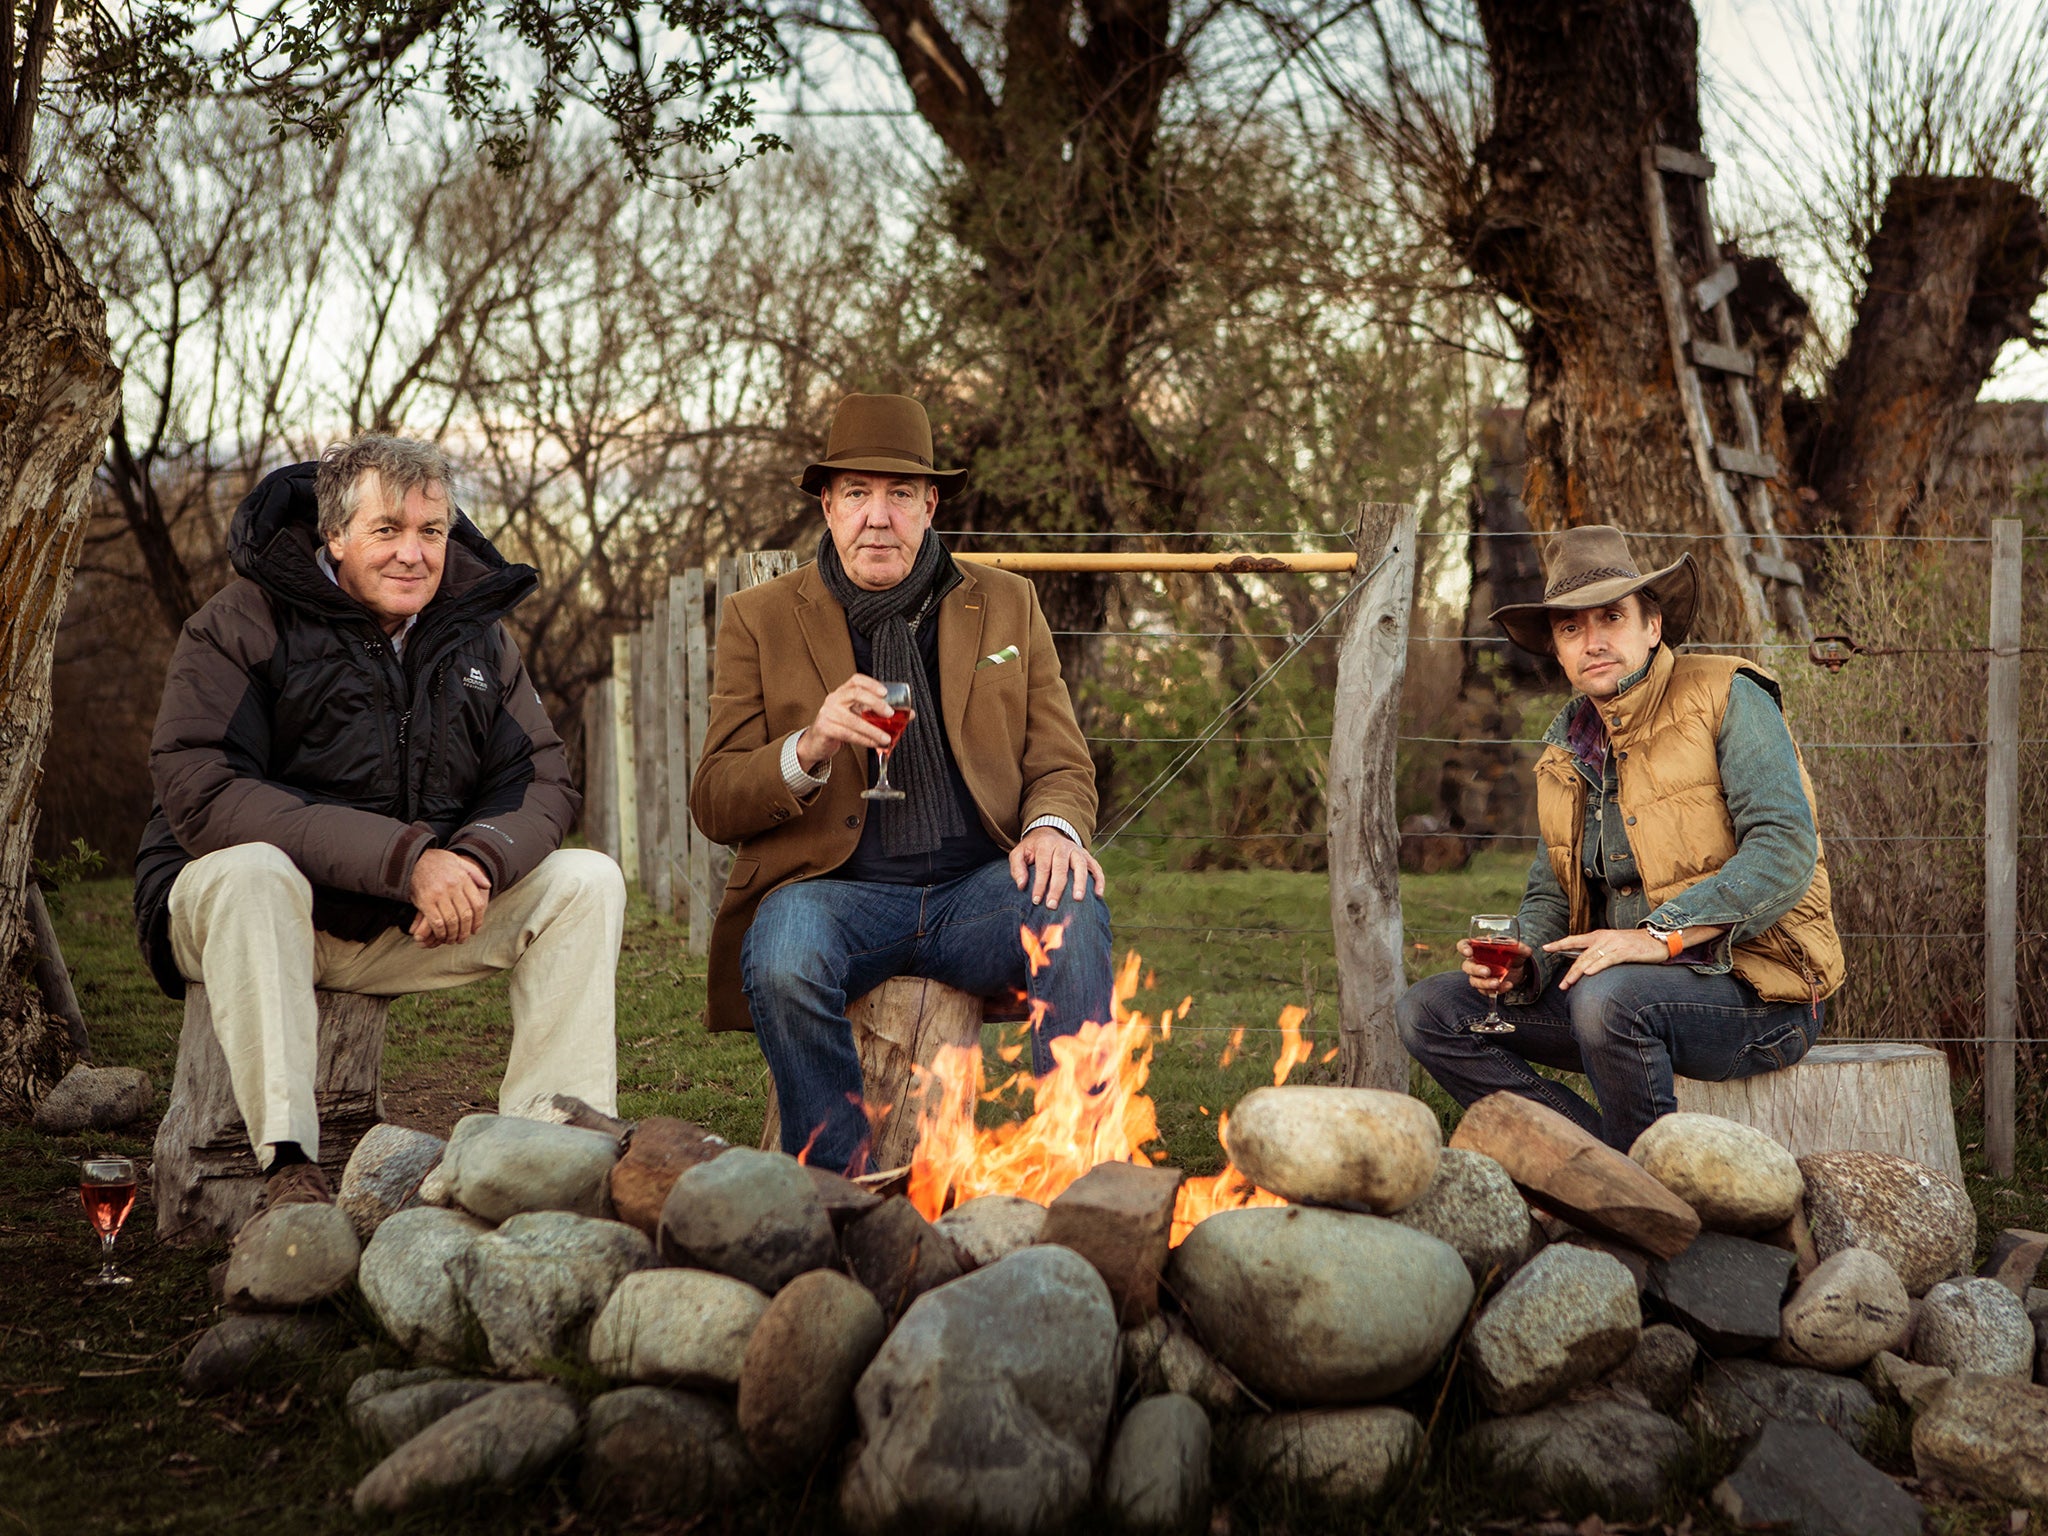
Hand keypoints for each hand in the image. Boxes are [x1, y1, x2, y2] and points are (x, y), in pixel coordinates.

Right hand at [408, 849, 490, 947]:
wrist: (412, 858)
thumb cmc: (436, 861)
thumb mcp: (458, 861)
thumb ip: (474, 873)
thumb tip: (488, 886)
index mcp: (463, 879)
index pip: (477, 904)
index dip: (478, 920)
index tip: (475, 929)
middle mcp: (453, 887)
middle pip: (466, 915)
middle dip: (466, 931)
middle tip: (463, 939)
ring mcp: (439, 895)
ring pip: (452, 921)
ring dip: (453, 934)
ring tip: (452, 940)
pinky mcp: (425, 901)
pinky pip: (436, 922)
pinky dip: (440, 932)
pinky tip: (441, 935)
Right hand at [798, 674, 904, 771]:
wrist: (817, 742)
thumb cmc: (841, 726)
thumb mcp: (858, 716)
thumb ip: (877, 714)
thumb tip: (909, 714)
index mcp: (843, 692)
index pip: (856, 680)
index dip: (871, 683)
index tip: (885, 692)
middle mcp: (834, 699)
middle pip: (855, 694)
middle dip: (875, 703)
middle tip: (890, 714)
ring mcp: (828, 713)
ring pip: (854, 720)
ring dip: (873, 730)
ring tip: (886, 738)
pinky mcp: (825, 728)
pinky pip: (848, 734)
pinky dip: (864, 740)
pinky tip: (874, 744)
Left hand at [1009, 827, 1105, 907]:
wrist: (1049, 832)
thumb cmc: (1033, 849)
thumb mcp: (1019, 853)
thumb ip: (1017, 868)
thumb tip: (1022, 886)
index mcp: (1046, 845)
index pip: (1043, 866)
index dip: (1040, 884)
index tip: (1036, 900)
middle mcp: (1063, 846)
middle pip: (1061, 867)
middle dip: (1057, 888)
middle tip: (1052, 905)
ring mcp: (1077, 850)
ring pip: (1080, 865)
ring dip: (1080, 882)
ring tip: (1078, 899)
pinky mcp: (1087, 856)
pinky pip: (1096, 867)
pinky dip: (1099, 880)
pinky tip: (1098, 895)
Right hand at [1458, 937, 1530, 995]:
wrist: (1519, 968)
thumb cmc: (1512, 953)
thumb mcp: (1518, 948)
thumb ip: (1520, 948)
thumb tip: (1525, 949)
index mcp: (1478, 947)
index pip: (1464, 945)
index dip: (1463, 948)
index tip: (1469, 953)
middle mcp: (1475, 961)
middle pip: (1467, 966)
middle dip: (1475, 970)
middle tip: (1487, 972)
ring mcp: (1479, 976)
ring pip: (1474, 981)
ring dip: (1485, 983)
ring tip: (1497, 983)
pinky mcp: (1486, 987)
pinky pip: (1486, 991)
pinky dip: (1497, 990)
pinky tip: (1508, 985)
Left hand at [1544, 927, 1668, 989]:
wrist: (1659, 938)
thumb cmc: (1636, 945)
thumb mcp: (1614, 945)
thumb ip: (1600, 952)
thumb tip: (1585, 966)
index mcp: (1599, 936)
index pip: (1574, 940)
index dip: (1559, 944)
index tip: (1545, 948)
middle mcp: (1604, 938)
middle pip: (1581, 955)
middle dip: (1570, 971)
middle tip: (1562, 985)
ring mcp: (1614, 944)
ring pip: (1591, 959)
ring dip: (1578, 973)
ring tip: (1569, 984)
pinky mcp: (1625, 951)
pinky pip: (1608, 959)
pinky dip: (1597, 966)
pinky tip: (1588, 973)